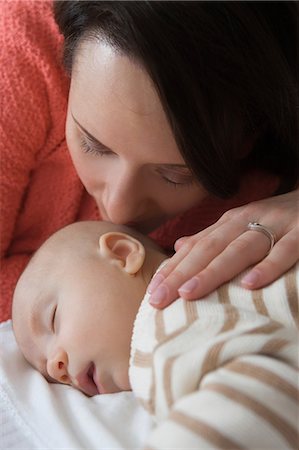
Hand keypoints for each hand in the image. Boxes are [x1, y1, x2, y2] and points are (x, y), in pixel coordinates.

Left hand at [148, 188, 298, 307]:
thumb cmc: (276, 219)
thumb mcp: (242, 224)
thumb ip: (212, 237)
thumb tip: (178, 246)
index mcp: (230, 222)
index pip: (195, 247)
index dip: (172, 268)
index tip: (152, 292)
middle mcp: (247, 221)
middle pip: (209, 248)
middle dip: (181, 273)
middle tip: (158, 299)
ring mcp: (275, 225)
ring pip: (239, 249)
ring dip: (213, 271)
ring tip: (189, 293)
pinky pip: (285, 250)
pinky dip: (268, 266)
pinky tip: (250, 285)